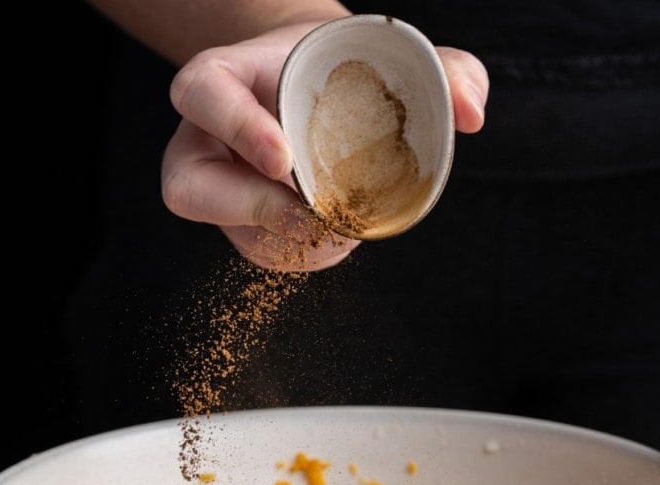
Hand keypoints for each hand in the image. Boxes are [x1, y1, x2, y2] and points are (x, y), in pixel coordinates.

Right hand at [161, 24, 488, 271]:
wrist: (318, 90)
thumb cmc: (347, 67)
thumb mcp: (394, 54)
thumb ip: (443, 71)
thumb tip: (471, 115)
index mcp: (229, 75)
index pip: (202, 92)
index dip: (234, 128)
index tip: (284, 160)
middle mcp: (207, 135)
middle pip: (188, 184)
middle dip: (253, 211)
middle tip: (313, 216)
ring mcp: (217, 184)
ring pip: (227, 231)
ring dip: (280, 241)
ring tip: (336, 230)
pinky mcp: (236, 223)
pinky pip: (256, 251)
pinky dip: (298, 255)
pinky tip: (333, 238)